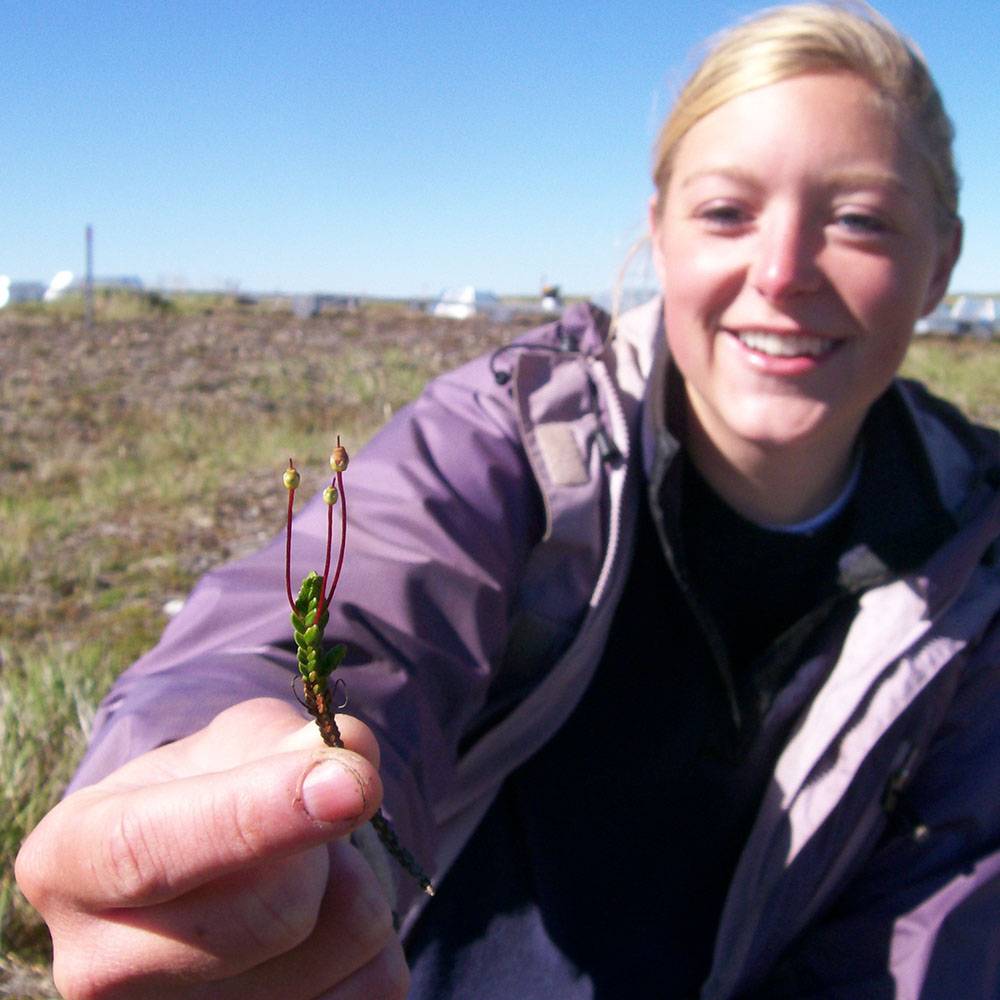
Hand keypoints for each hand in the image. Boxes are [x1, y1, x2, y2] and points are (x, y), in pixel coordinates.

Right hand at [15, 698, 409, 998]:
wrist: (208, 871)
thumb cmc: (213, 786)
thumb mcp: (233, 741)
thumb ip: (287, 738)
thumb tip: (349, 757)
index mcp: (70, 860)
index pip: (148, 850)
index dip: (257, 815)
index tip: (347, 786)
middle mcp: (96, 964)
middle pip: (266, 918)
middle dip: (322, 848)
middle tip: (313, 814)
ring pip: (338, 948)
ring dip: (357, 886)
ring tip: (307, 870)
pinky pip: (370, 989)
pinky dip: (373, 941)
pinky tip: (323, 925)